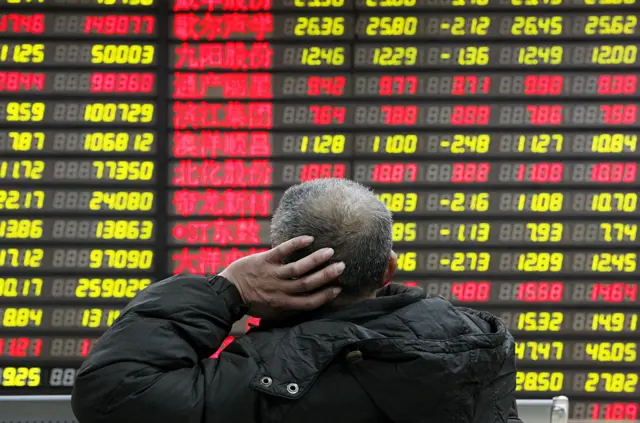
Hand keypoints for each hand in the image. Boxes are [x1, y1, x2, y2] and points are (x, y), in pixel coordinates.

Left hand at [219, 236, 344, 317]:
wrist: (228, 292)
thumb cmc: (252, 302)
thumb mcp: (272, 311)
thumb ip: (290, 307)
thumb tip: (310, 303)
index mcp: (283, 304)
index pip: (309, 302)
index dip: (325, 296)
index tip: (338, 288)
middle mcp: (280, 290)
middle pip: (308, 284)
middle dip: (326, 276)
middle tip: (341, 266)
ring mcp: (272, 275)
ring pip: (298, 268)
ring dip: (316, 260)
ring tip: (330, 252)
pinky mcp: (264, 260)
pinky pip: (282, 251)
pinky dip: (296, 244)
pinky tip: (309, 238)